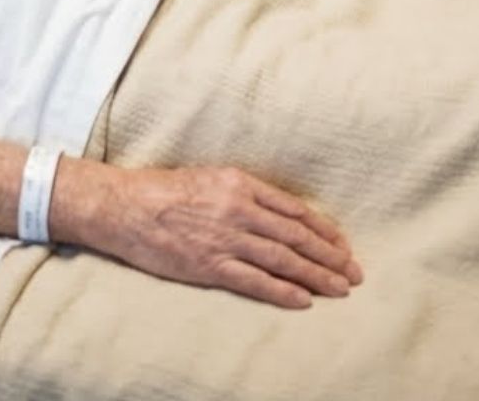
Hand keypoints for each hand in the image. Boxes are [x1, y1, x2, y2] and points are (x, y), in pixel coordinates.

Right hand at [97, 162, 361, 307]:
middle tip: (354, 273)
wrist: (124, 206)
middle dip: (330, 256)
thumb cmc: (164, 190)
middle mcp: (238, 208)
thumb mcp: (210, 178)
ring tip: (340, 289)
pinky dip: (283, 292)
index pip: (294, 209)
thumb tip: (278, 215)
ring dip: (316, 276)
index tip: (343, 245)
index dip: (323, 230)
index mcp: (239, 182)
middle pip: (296, 236)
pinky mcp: (210, 265)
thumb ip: (243, 194)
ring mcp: (225, 238)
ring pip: (283, 259)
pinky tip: (304, 301)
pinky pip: (256, 282)